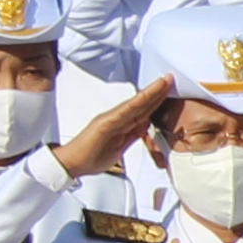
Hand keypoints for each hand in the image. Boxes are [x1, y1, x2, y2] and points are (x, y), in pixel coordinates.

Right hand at [55, 77, 173, 180]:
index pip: (144, 110)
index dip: (157, 100)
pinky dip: (134, 104)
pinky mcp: (103, 124)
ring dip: (149, 92)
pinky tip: (144, 97)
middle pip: (142, 103)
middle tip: (170, 79)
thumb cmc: (92, 156)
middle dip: (157, 91)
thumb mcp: (121, 146)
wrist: (72, 164)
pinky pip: (122, 113)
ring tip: (162, 82)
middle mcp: (117, 118)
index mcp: (122, 124)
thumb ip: (133, 134)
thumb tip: (145, 125)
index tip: (169, 91)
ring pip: (134, 104)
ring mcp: (110, 119)